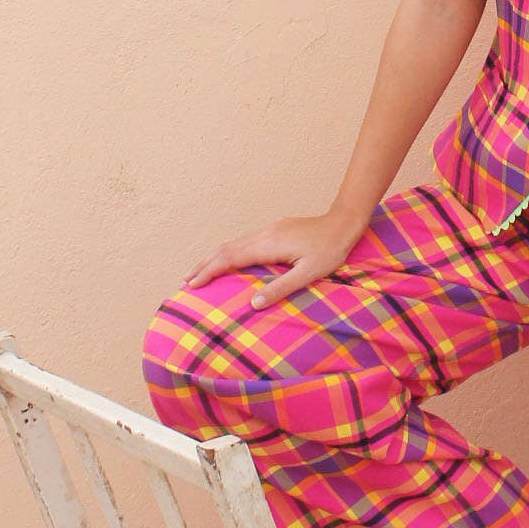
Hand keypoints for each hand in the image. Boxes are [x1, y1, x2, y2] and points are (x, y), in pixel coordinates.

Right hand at [181, 206, 370, 309]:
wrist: (343, 223)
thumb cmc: (329, 250)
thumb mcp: (308, 273)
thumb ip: (280, 288)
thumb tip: (252, 304)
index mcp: (268, 245)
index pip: (230, 258)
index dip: (209, 271)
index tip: (192, 284)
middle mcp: (263, 234)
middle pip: (225, 249)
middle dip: (204, 264)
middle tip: (185, 281)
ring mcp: (268, 230)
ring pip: (232, 243)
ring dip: (213, 258)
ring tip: (198, 272)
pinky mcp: (274, 230)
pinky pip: (243, 241)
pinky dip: (227, 252)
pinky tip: (227, 260)